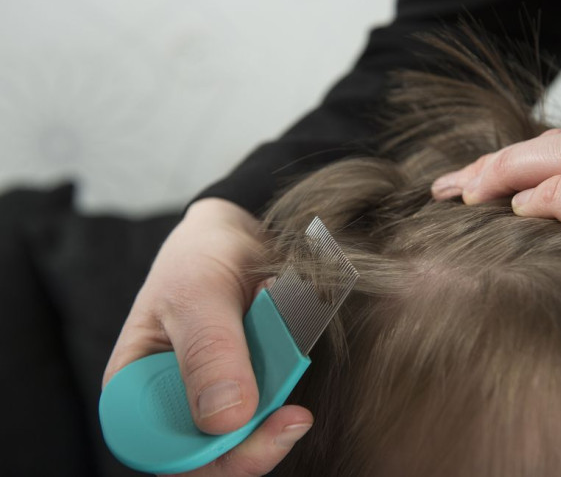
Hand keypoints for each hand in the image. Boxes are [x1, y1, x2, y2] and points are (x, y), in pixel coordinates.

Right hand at [102, 198, 311, 475]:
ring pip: (253, 432)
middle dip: (259, 433)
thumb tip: (225, 418)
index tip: (270, 427)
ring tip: (281, 340)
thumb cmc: (198, 257)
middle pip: (216, 454)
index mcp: (135, 389)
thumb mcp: (197, 293)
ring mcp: (215, 396)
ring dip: (279, 396)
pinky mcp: (250, 386)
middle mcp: (173, 401)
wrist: (235, 236)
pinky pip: (276, 402)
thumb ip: (208, 351)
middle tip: (295, 413)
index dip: (217, 456)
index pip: (167, 453)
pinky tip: (289, 344)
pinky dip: (290, 378)